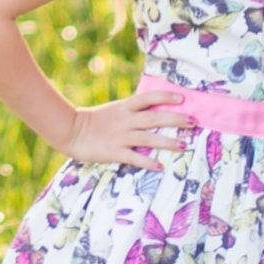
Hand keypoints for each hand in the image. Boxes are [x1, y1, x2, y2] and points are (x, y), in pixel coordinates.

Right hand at [58, 79, 191, 169]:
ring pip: (149, 137)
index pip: (149, 98)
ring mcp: (121, 136)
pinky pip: (135, 157)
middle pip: (155, 117)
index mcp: (125, 108)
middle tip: (193, 122)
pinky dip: (148, 162)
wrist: (70, 130)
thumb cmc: (92, 122)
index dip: (166, 97)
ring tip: (183, 145)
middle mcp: (126, 120)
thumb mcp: (113, 111)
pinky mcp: (115, 152)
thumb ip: (130, 112)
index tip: (182, 99)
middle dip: (176, 119)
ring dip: (168, 142)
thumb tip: (150, 113)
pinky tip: (159, 166)